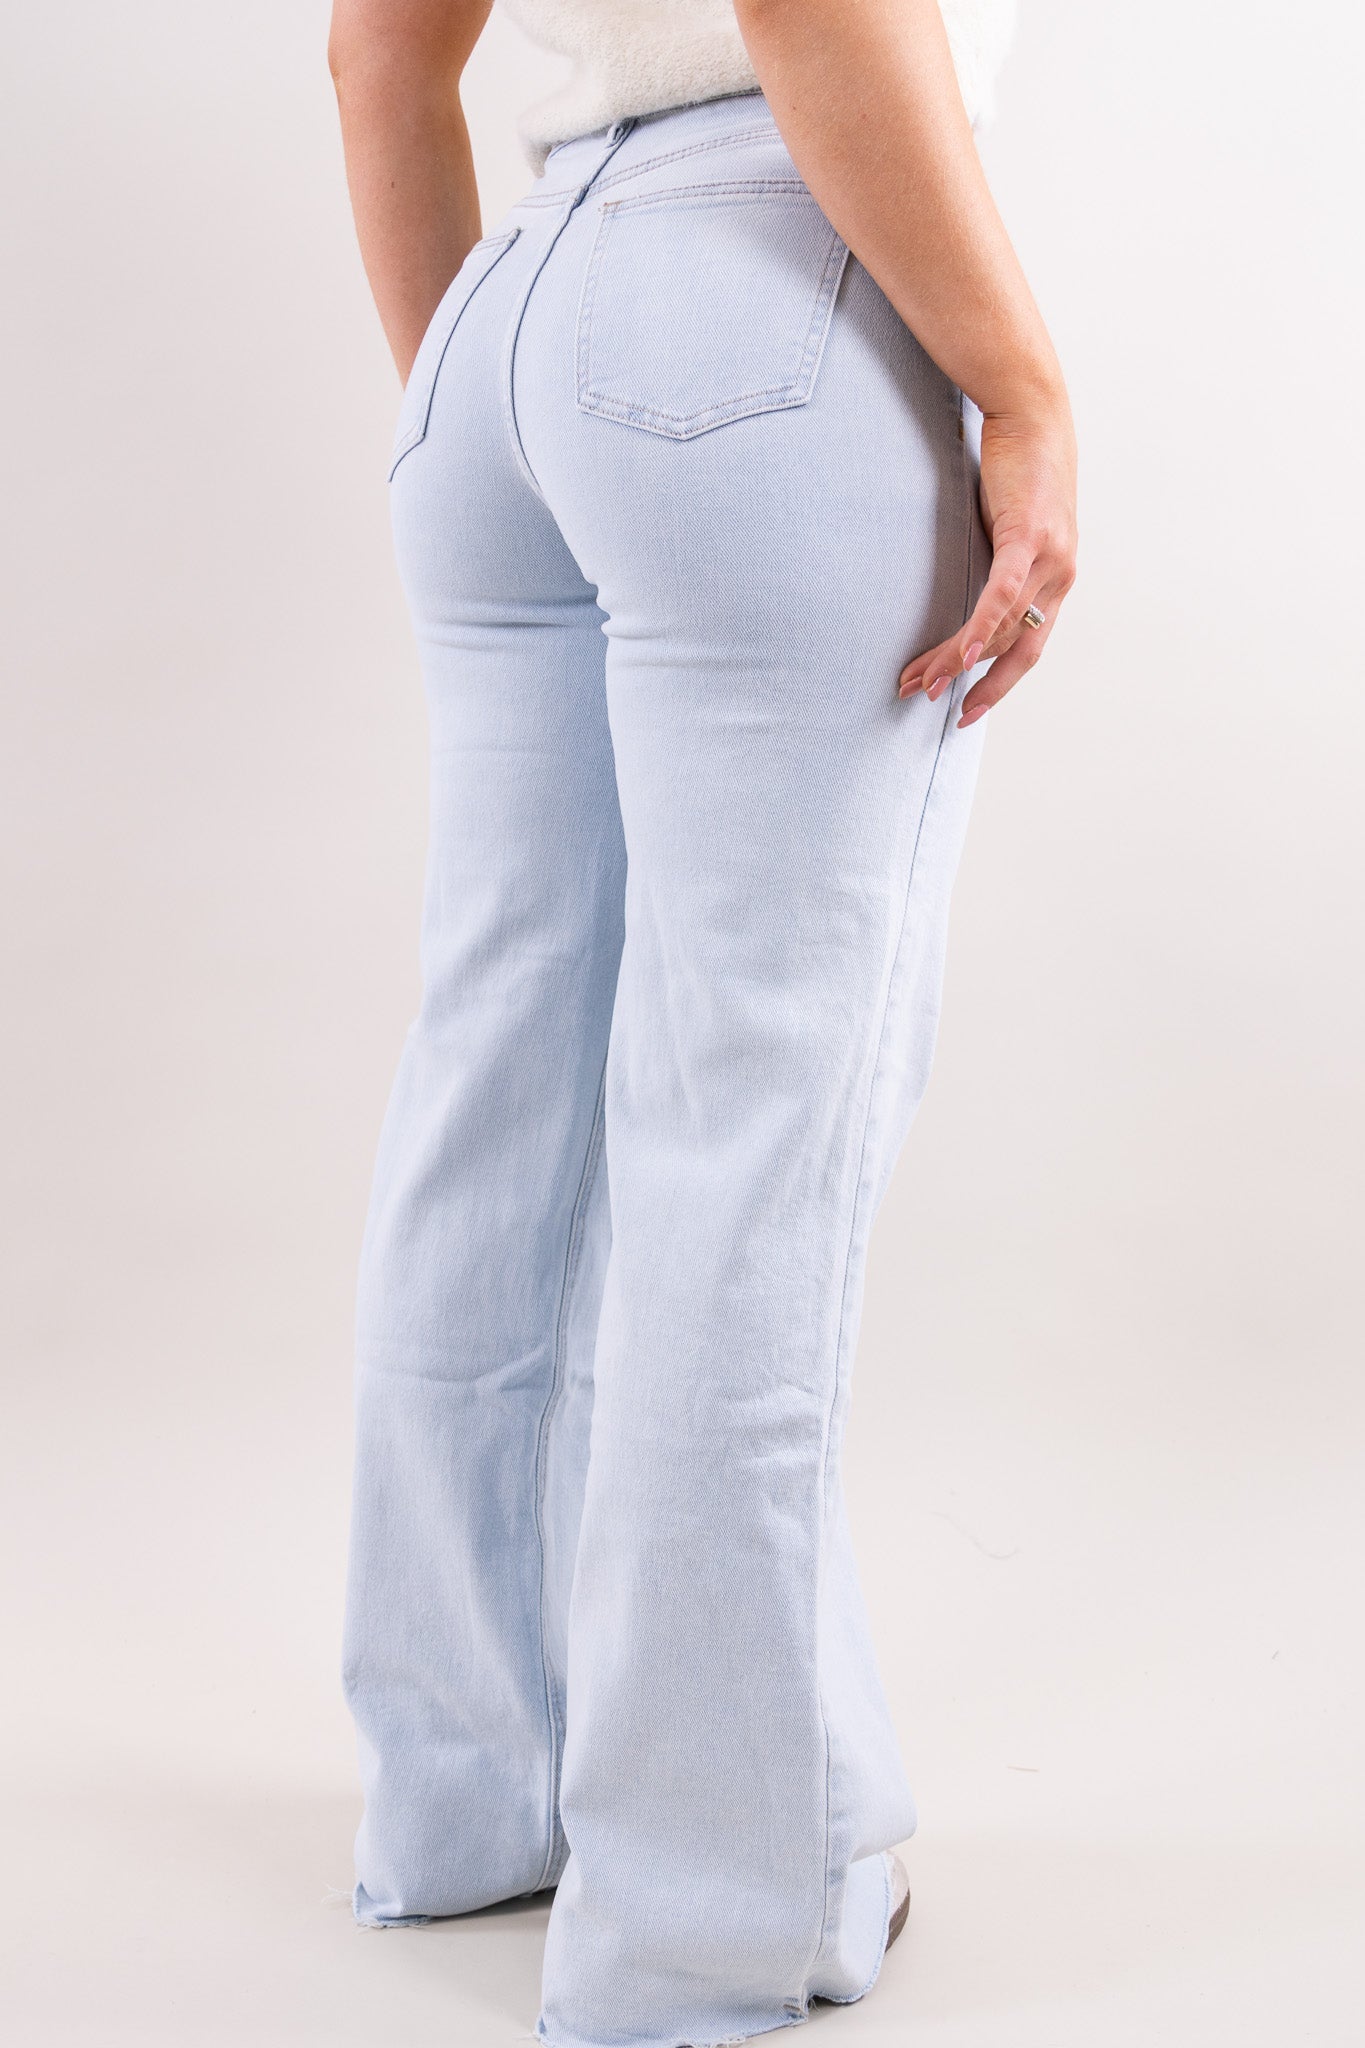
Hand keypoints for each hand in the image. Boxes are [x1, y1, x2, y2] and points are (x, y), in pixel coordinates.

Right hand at [898, 401, 1077, 727]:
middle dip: (960, 676)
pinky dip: (982, 626)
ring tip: (917, 677)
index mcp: (1057, 581)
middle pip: (1008, 645)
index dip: (996, 686)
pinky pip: (1002, 593)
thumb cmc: (1017, 468)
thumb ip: (1001, 567)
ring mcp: (1050, 558)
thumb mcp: (1009, 530)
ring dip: (954, 656)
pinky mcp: (1029, 536)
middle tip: (920, 695)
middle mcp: (1061, 577)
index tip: (965, 713)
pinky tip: (962, 652)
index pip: (1026, 648)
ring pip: (1000, 627)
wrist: (1032, 414)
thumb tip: (973, 599)